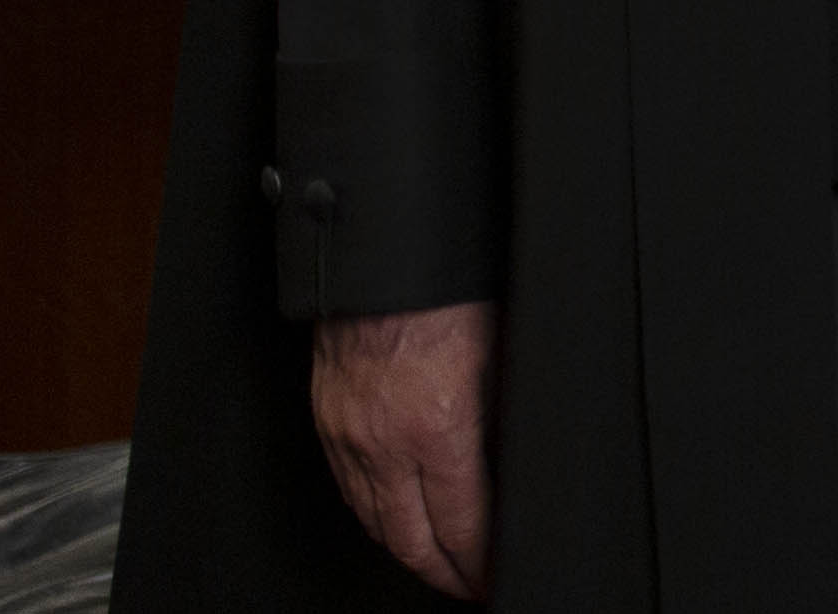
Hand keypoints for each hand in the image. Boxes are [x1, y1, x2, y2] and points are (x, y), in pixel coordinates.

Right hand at [313, 299, 497, 597]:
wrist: (384, 258)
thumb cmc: (447, 293)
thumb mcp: (501, 359)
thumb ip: (501, 421)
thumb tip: (509, 469)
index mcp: (439, 428)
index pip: (462, 525)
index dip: (479, 562)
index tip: (492, 576)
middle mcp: (387, 442)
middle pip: (411, 540)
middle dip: (443, 573)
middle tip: (466, 584)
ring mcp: (351, 435)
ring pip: (375, 521)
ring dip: (407, 550)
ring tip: (435, 563)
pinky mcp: (328, 422)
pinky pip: (349, 490)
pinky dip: (373, 516)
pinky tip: (392, 520)